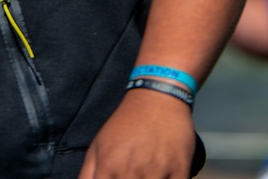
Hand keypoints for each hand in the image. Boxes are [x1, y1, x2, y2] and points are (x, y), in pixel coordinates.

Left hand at [78, 89, 196, 178]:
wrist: (157, 96)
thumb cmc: (126, 123)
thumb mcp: (98, 144)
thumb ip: (87, 174)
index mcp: (108, 164)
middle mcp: (131, 169)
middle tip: (131, 178)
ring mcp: (157, 171)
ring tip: (144, 177)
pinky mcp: (180, 170)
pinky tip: (161, 177)